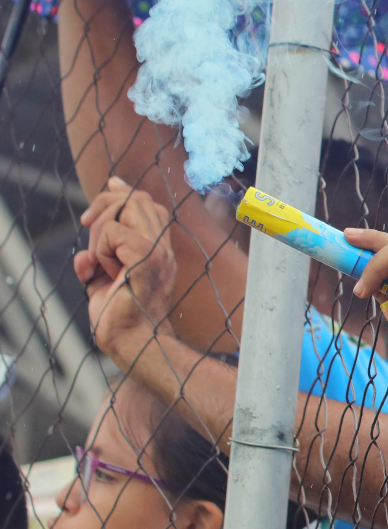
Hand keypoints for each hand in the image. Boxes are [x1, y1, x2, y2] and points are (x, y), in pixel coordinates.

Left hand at [74, 179, 176, 353]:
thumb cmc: (119, 316)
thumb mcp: (103, 278)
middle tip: (86, 224)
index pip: (148, 204)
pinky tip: (103, 270)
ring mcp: (158, 252)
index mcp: (158, 249)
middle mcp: (163, 247)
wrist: (131, 342)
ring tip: (99, 258)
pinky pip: (115, 232)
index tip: (110, 186)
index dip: (124, 192)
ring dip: (102, 227)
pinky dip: (100, 248)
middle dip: (106, 202)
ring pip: (129, 206)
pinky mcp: (146, 260)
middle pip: (138, 198)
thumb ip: (98, 257)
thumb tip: (85, 244)